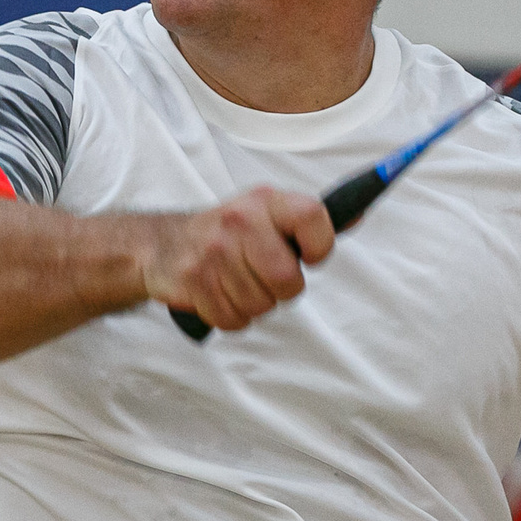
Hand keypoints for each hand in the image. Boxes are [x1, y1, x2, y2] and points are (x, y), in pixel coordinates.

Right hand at [138, 186, 334, 332]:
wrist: (163, 244)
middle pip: (288, 279)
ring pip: (261, 304)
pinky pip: (234, 319)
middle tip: (264, 276)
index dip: (320, 245)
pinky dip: (231, 316)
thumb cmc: (228, 233)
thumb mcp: (267, 213)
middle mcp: (240, 221)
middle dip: (282, 288)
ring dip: (254, 303)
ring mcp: (214, 252)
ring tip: (237, 282)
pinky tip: (220, 294)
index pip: (312, 216)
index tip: (310, 255)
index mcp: (265, 201)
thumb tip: (358, 213)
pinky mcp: (195, 281)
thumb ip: (308, 220)